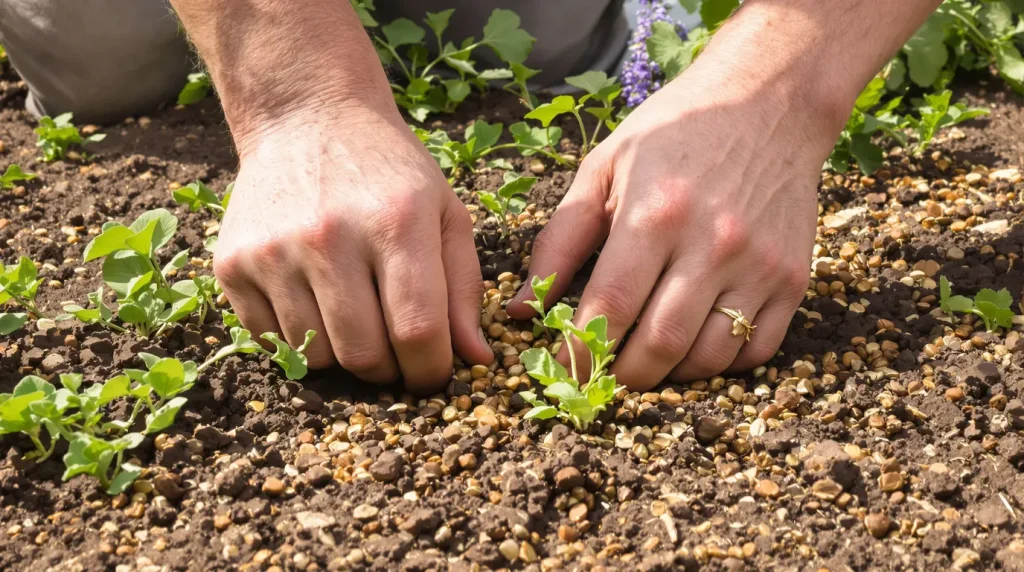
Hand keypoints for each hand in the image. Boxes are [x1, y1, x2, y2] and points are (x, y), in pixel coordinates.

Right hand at [214, 108, 492, 389]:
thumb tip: (477, 363)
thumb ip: (463, 291)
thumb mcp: (445, 214)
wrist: (307, 118)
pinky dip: (298, 340)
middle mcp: (329, 237)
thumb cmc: (390, 173)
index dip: (430, 370)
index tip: (433, 374)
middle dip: (388, 370)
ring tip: (353, 314)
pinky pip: (271, 342)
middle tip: (394, 349)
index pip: (417, 331)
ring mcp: (273, 252)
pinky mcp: (232, 265)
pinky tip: (313, 300)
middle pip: (363, 355)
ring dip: (342, 355)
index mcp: (395, 223)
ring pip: (315, 357)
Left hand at [507, 72, 836, 389]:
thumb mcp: (603, 170)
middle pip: (660, 344)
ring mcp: (759, 265)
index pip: (610, 307)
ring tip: (647, 358)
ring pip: (709, 356)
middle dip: (622, 376)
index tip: (564, 370)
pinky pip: (756, 351)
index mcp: (654, 214)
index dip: (581, 352)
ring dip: (670, 374)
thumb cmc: (673, 133)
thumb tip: (521, 310)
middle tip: (604, 375)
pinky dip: (720, 365)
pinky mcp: (793, 279)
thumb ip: (558, 243)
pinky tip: (694, 345)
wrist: (768, 101)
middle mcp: (711, 244)